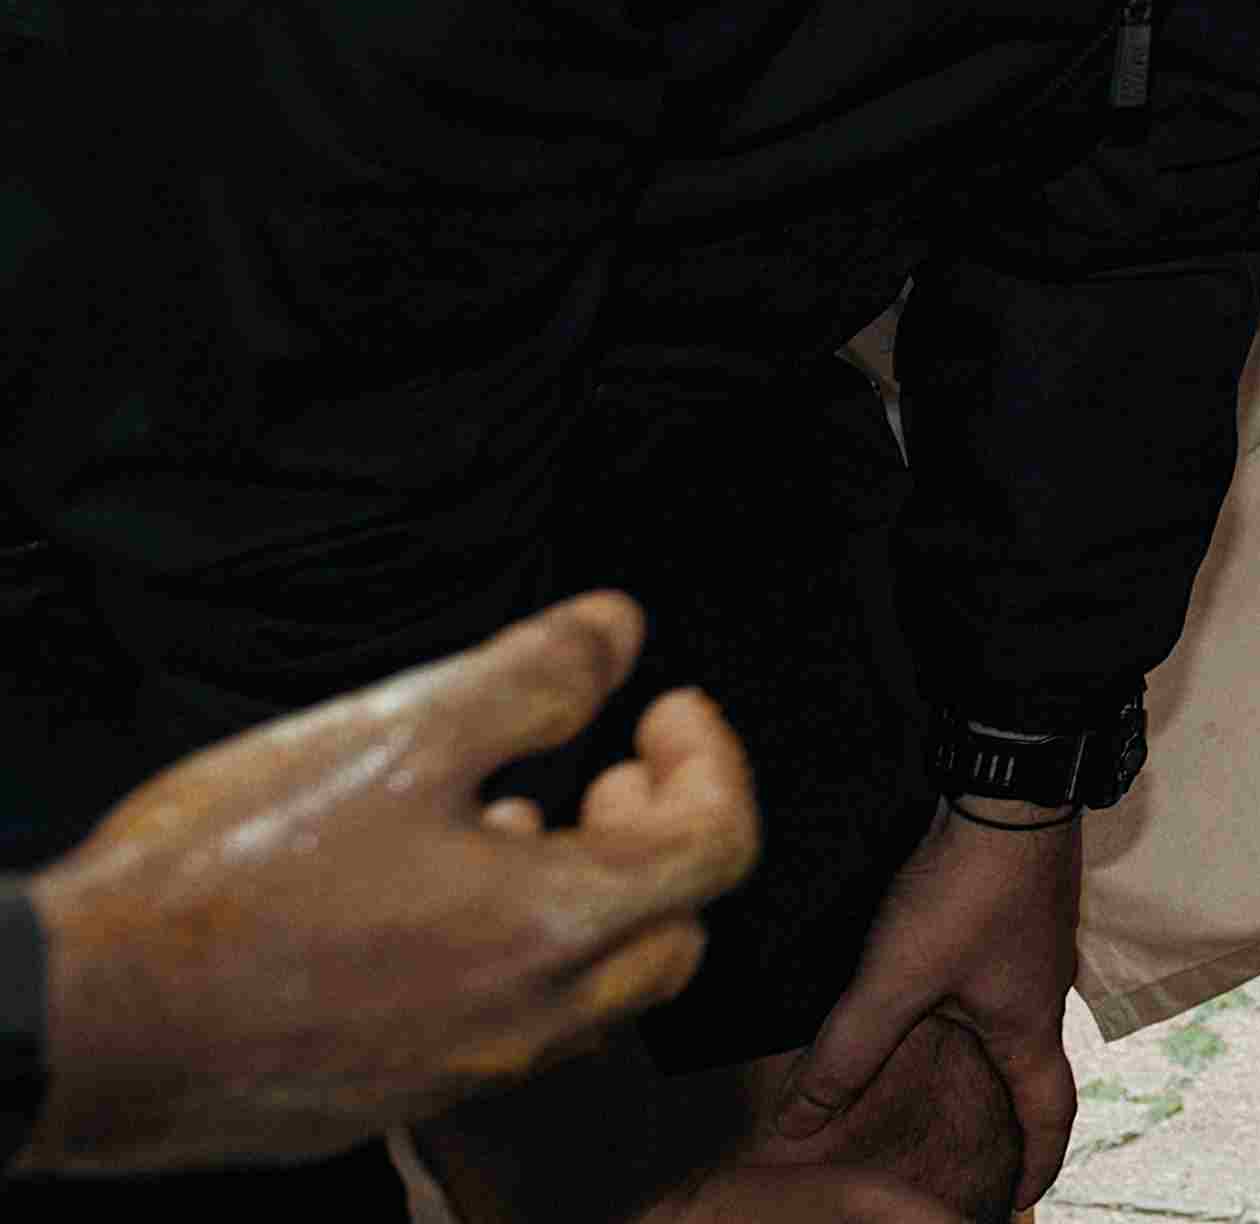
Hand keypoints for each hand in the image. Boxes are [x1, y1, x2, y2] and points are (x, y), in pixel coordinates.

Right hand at [25, 591, 756, 1171]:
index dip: (710, 760)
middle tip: (606, 774)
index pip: (716, 849)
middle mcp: (520, 1025)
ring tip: (508, 823)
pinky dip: (505, 959)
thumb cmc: (227, 876)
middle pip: (672, 936)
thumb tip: (617, 630)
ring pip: (586, 996)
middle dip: (663, 841)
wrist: (73, 1016)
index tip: (661, 709)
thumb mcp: (396, 732)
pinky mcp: (383, 1098)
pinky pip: (496, 1034)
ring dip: (582, 903)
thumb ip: (533, 677)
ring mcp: (453, 1076)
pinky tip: (423, 898)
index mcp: (547, 933)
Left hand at [765, 802, 1077, 1203]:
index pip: (1051, 1112)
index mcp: (1029, 1023)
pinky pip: (997, 982)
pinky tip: (932, 1001)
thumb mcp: (896, 981)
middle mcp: (1043, 991)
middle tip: (976, 1146)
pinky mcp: (1016, 911)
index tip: (1021, 1199)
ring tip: (942, 1078)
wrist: (1009, 790)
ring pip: (1013, 1022)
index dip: (1039, 1162)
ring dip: (985, 1058)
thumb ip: (846, 1054)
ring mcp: (1034, 947)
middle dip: (1008, 1115)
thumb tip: (796, 1127)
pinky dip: (971, 1011)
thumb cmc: (968, 889)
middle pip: (1033, 1069)